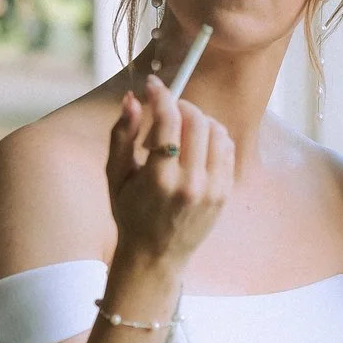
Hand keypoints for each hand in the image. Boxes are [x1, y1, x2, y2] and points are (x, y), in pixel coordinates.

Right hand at [104, 75, 235, 273]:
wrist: (156, 256)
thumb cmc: (130, 214)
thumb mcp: (115, 176)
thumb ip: (122, 135)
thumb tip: (132, 99)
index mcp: (159, 179)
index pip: (168, 121)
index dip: (162, 95)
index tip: (154, 85)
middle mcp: (190, 183)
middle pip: (197, 122)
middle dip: (181, 106)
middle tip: (166, 111)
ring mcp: (212, 189)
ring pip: (217, 132)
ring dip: (199, 120)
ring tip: (180, 131)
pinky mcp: (225, 193)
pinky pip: (227, 149)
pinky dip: (213, 137)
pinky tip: (197, 144)